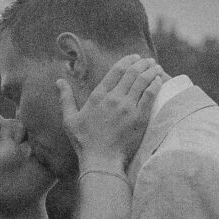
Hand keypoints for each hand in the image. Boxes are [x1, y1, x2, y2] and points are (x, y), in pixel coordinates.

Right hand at [61, 55, 165, 170]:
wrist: (101, 161)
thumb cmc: (84, 142)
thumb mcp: (69, 119)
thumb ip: (65, 98)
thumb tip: (58, 81)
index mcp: (98, 96)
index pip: (116, 70)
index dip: (127, 60)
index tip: (134, 57)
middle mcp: (113, 98)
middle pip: (131, 73)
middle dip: (142, 63)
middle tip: (148, 60)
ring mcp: (127, 107)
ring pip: (142, 81)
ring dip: (150, 71)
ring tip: (156, 67)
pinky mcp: (139, 118)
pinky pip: (150, 95)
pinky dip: (155, 84)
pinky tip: (159, 80)